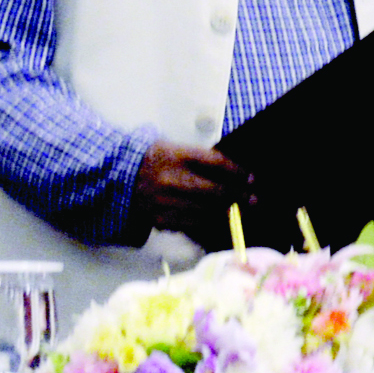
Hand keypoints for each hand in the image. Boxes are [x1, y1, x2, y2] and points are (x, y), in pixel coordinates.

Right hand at [134, 140, 254, 246]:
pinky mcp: (162, 219)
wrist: (120, 177)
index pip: (218, 164)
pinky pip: (194, 224)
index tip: (251, 179)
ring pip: (209, 211)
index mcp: (176, 155)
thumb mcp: (175, 148)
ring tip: (240, 211)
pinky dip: (210, 222)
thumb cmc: (153, 160)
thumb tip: (236, 174)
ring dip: (228, 213)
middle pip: (217, 191)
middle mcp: (172, 179)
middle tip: (253, 199)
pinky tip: (219, 219)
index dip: (239, 173)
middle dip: (240, 196)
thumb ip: (202, 160)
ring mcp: (166, 202)